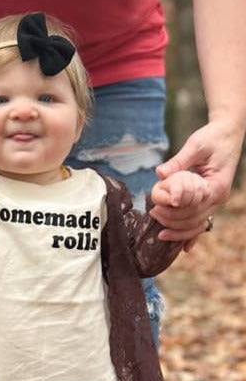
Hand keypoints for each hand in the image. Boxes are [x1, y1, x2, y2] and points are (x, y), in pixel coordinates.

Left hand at [150, 118, 244, 249]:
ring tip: (159, 229)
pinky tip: (183, 247)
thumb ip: (178, 161)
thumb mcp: (195, 145)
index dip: (173, 210)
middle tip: (152, 214)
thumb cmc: (212, 137)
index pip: (193, 206)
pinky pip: (202, 222)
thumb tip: (160, 174)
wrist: (228, 133)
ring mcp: (216, 202)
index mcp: (216, 186)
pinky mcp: (211, 201)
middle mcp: (219, 198)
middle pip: (194, 219)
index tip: (155, 207)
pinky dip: (192, 234)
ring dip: (179, 230)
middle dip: (172, 220)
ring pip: (197, 225)